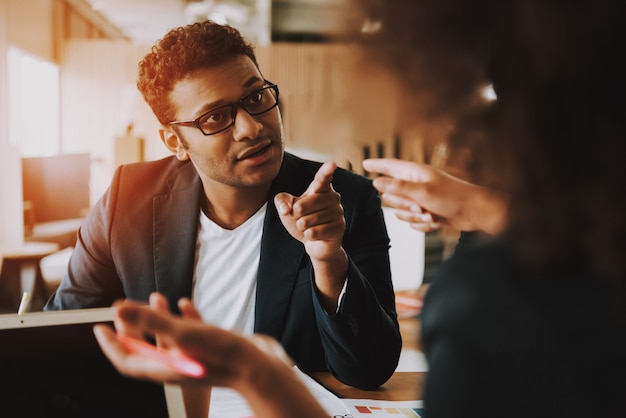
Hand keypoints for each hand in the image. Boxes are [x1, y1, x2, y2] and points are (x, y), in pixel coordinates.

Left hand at [92, 294, 327, 417]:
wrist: (260, 370)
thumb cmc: (221, 354)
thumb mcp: (182, 334)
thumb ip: (150, 321)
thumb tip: (117, 310)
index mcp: (164, 368)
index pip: (127, 360)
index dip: (111, 345)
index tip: (99, 328)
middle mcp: (177, 366)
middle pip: (147, 349)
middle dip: (134, 328)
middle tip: (124, 309)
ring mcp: (195, 359)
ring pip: (169, 339)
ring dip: (160, 319)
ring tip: (157, 297)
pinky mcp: (211, 351)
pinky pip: (193, 335)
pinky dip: (186, 318)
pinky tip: (185, 303)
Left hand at [274, 162, 348, 310]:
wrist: (315, 242)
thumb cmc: (302, 219)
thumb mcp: (288, 208)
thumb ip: (281, 200)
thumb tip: (287, 208)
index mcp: (321, 188)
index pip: (322, 179)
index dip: (326, 171)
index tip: (332, 164)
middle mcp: (333, 197)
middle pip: (301, 206)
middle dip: (295, 216)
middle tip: (302, 218)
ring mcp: (338, 213)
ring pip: (306, 221)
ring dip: (302, 227)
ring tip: (310, 226)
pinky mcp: (339, 228)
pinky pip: (313, 232)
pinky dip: (308, 236)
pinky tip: (315, 234)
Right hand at [363, 158, 507, 234]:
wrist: (474, 213)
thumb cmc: (452, 197)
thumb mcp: (422, 191)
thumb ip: (397, 187)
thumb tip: (376, 182)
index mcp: (414, 173)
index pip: (389, 166)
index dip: (376, 165)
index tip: (364, 163)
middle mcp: (415, 185)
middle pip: (391, 196)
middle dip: (403, 206)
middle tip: (419, 206)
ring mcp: (420, 199)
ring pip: (401, 212)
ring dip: (415, 217)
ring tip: (431, 215)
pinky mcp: (425, 212)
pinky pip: (412, 222)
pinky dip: (422, 225)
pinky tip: (435, 222)